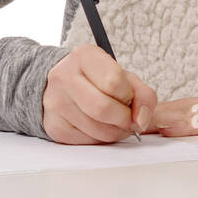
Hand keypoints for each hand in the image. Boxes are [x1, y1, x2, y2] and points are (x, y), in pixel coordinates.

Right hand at [42, 44, 158, 143]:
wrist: (62, 85)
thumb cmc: (97, 79)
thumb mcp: (123, 76)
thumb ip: (142, 94)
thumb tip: (142, 119)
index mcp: (84, 56)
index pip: (114, 81)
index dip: (129, 96)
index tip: (130, 99)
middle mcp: (65, 77)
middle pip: (103, 108)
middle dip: (125, 119)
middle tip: (129, 117)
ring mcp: (56, 103)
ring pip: (98, 130)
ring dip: (116, 131)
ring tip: (116, 122)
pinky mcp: (55, 126)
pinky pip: (89, 141)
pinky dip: (102, 138)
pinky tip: (100, 126)